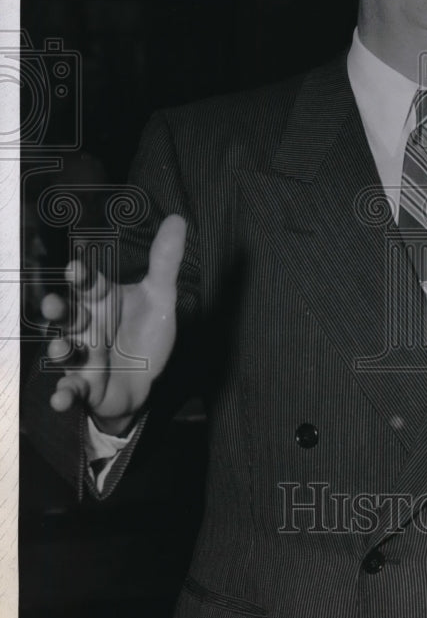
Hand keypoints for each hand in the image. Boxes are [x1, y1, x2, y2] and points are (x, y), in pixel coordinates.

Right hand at [41, 214, 186, 434]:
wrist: (144, 381)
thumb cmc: (145, 332)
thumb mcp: (160, 297)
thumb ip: (165, 262)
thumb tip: (177, 219)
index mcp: (100, 300)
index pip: (87, 283)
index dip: (80, 276)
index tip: (75, 269)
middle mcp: (84, 325)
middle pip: (66, 314)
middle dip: (58, 309)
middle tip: (56, 305)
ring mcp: (80, 356)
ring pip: (62, 350)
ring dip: (59, 350)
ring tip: (63, 350)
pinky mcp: (83, 385)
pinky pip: (69, 389)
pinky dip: (63, 394)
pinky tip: (62, 398)